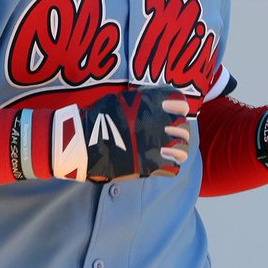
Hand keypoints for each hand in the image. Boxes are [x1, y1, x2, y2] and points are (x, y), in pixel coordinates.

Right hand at [52, 87, 190, 181]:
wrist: (83, 143)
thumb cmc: (98, 118)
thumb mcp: (121, 99)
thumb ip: (142, 100)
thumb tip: (154, 102)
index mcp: (152, 105)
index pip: (181, 104)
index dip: (178, 109)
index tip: (172, 113)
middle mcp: (159, 123)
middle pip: (184, 128)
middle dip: (178, 132)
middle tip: (169, 136)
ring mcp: (156, 145)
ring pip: (184, 150)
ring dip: (178, 150)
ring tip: (167, 152)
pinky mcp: (150, 165)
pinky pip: (173, 168)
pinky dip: (169, 166)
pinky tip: (160, 163)